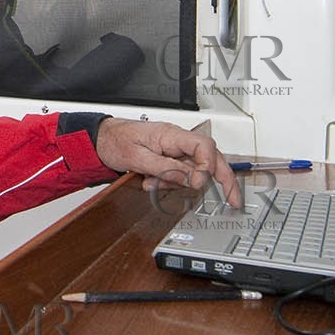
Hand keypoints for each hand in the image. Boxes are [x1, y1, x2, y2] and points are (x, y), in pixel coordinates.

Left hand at [93, 119, 239, 206]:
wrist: (101, 139)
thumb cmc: (116, 141)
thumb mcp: (139, 158)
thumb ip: (167, 169)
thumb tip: (193, 179)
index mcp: (172, 134)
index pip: (204, 146)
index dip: (209, 165)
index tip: (200, 182)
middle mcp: (178, 140)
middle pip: (211, 157)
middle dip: (224, 178)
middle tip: (233, 199)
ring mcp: (175, 149)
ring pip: (194, 169)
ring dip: (179, 182)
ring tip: (153, 183)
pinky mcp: (170, 157)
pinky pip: (180, 172)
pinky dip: (170, 181)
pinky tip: (152, 182)